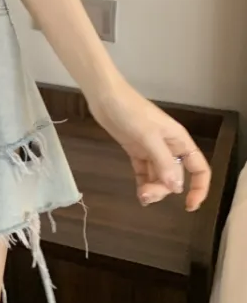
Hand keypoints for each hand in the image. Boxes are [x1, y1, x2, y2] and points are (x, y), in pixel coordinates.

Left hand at [87, 80, 210, 210]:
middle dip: (164, 188)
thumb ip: (163, 161)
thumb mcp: (148, 135)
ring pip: (158, 176)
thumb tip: (177, 188)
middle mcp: (168, 147)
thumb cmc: (130, 111)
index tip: (189, 206)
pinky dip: (142, 183)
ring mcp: (151, 149)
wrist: (104, 96)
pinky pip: (144, 171)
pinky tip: (139, 193)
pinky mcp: (135, 150)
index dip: (199, 188)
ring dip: (152, 188)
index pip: (198, 168)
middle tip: (147, 194)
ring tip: (140, 195)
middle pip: (175, 176)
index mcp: (179, 140)